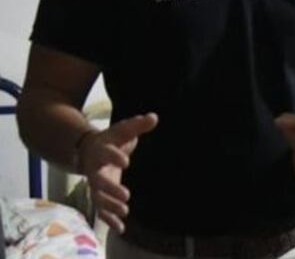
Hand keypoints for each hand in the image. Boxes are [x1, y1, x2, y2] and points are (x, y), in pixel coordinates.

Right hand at [78, 113, 158, 232]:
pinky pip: (101, 210)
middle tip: (126, 195)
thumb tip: (154, 117)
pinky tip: (120, 228)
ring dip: (110, 206)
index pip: (106, 153)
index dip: (114, 157)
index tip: (126, 161)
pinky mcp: (99, 195)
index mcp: (101, 151)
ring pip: (98, 198)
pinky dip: (109, 219)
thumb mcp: (123, 130)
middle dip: (110, 189)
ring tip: (125, 211)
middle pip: (98, 181)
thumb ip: (137, 125)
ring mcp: (95, 185)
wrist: (88, 150)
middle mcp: (95, 170)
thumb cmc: (112, 140)